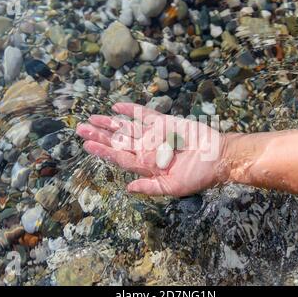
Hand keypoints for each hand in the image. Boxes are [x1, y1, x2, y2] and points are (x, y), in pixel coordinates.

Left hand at [76, 102, 230, 196]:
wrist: (218, 156)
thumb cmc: (198, 175)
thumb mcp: (174, 187)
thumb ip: (150, 187)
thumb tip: (128, 189)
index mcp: (146, 165)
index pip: (119, 157)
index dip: (102, 151)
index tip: (86, 145)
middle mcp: (146, 149)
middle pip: (118, 141)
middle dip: (99, 135)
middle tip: (79, 129)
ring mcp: (154, 134)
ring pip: (126, 127)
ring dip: (109, 123)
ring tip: (91, 118)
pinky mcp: (164, 122)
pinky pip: (144, 114)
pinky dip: (131, 110)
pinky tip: (115, 107)